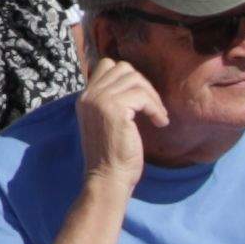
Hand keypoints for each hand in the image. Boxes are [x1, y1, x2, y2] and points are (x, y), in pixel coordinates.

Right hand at [74, 52, 161, 193]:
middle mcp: (89, 95)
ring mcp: (100, 100)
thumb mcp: (105, 122)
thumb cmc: (111, 156)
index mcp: (84, 98)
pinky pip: (143, 96)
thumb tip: (135, 83)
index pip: (107, 65)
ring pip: (135, 79)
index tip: (140, 98)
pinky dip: (155, 108)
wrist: (107, 178)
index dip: (128, 77)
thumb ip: (111, 101)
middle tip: (153, 107)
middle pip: (123, 68)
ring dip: (152, 97)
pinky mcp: (114, 109)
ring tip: (158, 116)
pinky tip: (159, 123)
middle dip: (143, 85)